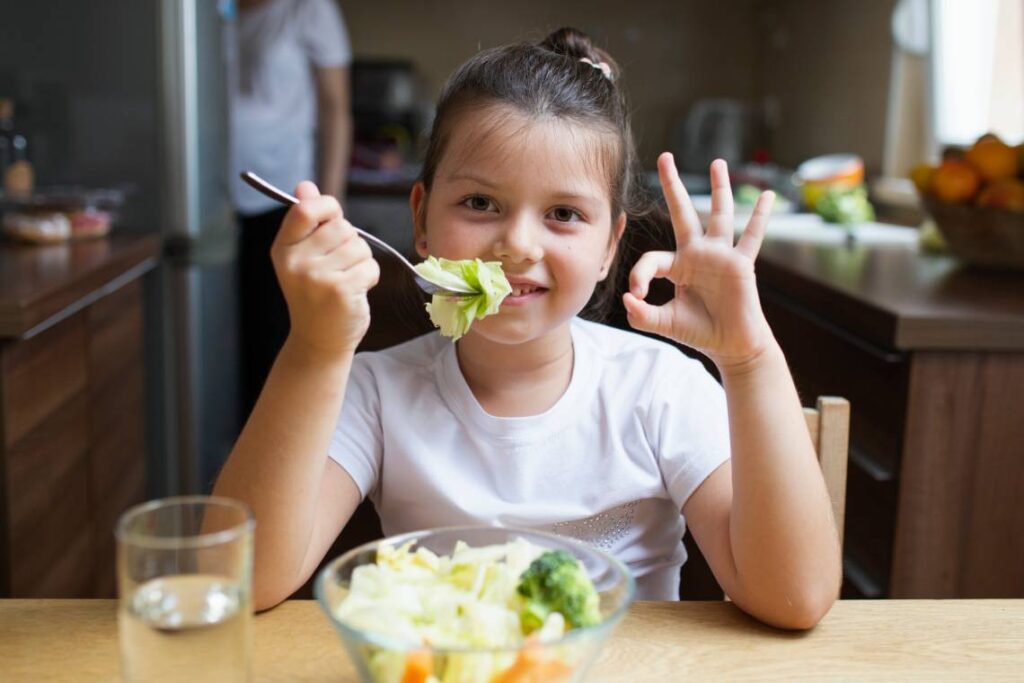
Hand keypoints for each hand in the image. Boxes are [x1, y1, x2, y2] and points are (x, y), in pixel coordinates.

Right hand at [271, 182, 379, 357]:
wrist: (318, 340)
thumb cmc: (315, 294)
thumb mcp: (303, 256)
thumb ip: (306, 221)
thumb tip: (305, 186)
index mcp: (283, 248)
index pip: (306, 209)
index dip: (328, 208)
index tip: (333, 220)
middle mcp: (296, 262)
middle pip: (341, 226)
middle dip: (350, 241)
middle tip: (340, 264)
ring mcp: (317, 277)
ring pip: (360, 246)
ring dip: (362, 261)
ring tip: (347, 279)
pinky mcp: (341, 290)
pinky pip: (371, 266)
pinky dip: (370, 277)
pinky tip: (356, 291)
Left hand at [623, 153, 775, 371]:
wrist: (729, 346)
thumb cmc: (698, 332)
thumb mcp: (662, 323)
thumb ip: (641, 314)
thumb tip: (627, 298)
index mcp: (679, 265)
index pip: (652, 258)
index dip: (639, 275)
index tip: (637, 295)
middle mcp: (699, 253)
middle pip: (684, 213)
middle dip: (673, 185)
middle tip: (665, 156)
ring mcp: (721, 256)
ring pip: (720, 215)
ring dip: (719, 188)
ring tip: (717, 162)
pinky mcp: (741, 264)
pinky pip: (752, 237)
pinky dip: (760, 217)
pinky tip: (768, 197)